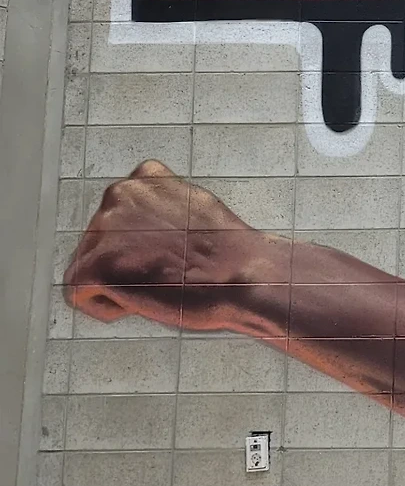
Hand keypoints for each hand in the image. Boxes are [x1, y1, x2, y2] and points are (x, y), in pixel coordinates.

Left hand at [64, 160, 286, 332]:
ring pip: (92, 268)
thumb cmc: (227, 253)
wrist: (243, 276)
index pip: (123, 217)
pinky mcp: (92, 267)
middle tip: (168, 272)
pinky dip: (110, 307)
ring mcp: (102, 230)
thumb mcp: (194, 206)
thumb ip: (159, 207)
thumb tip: (141, 226)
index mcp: (144, 178)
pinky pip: (80, 296)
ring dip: (120, 282)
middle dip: (127, 262)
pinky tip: (144, 299)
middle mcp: (117, 195)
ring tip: (160, 283)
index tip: (174, 253)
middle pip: (101, 242)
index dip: (145, 244)